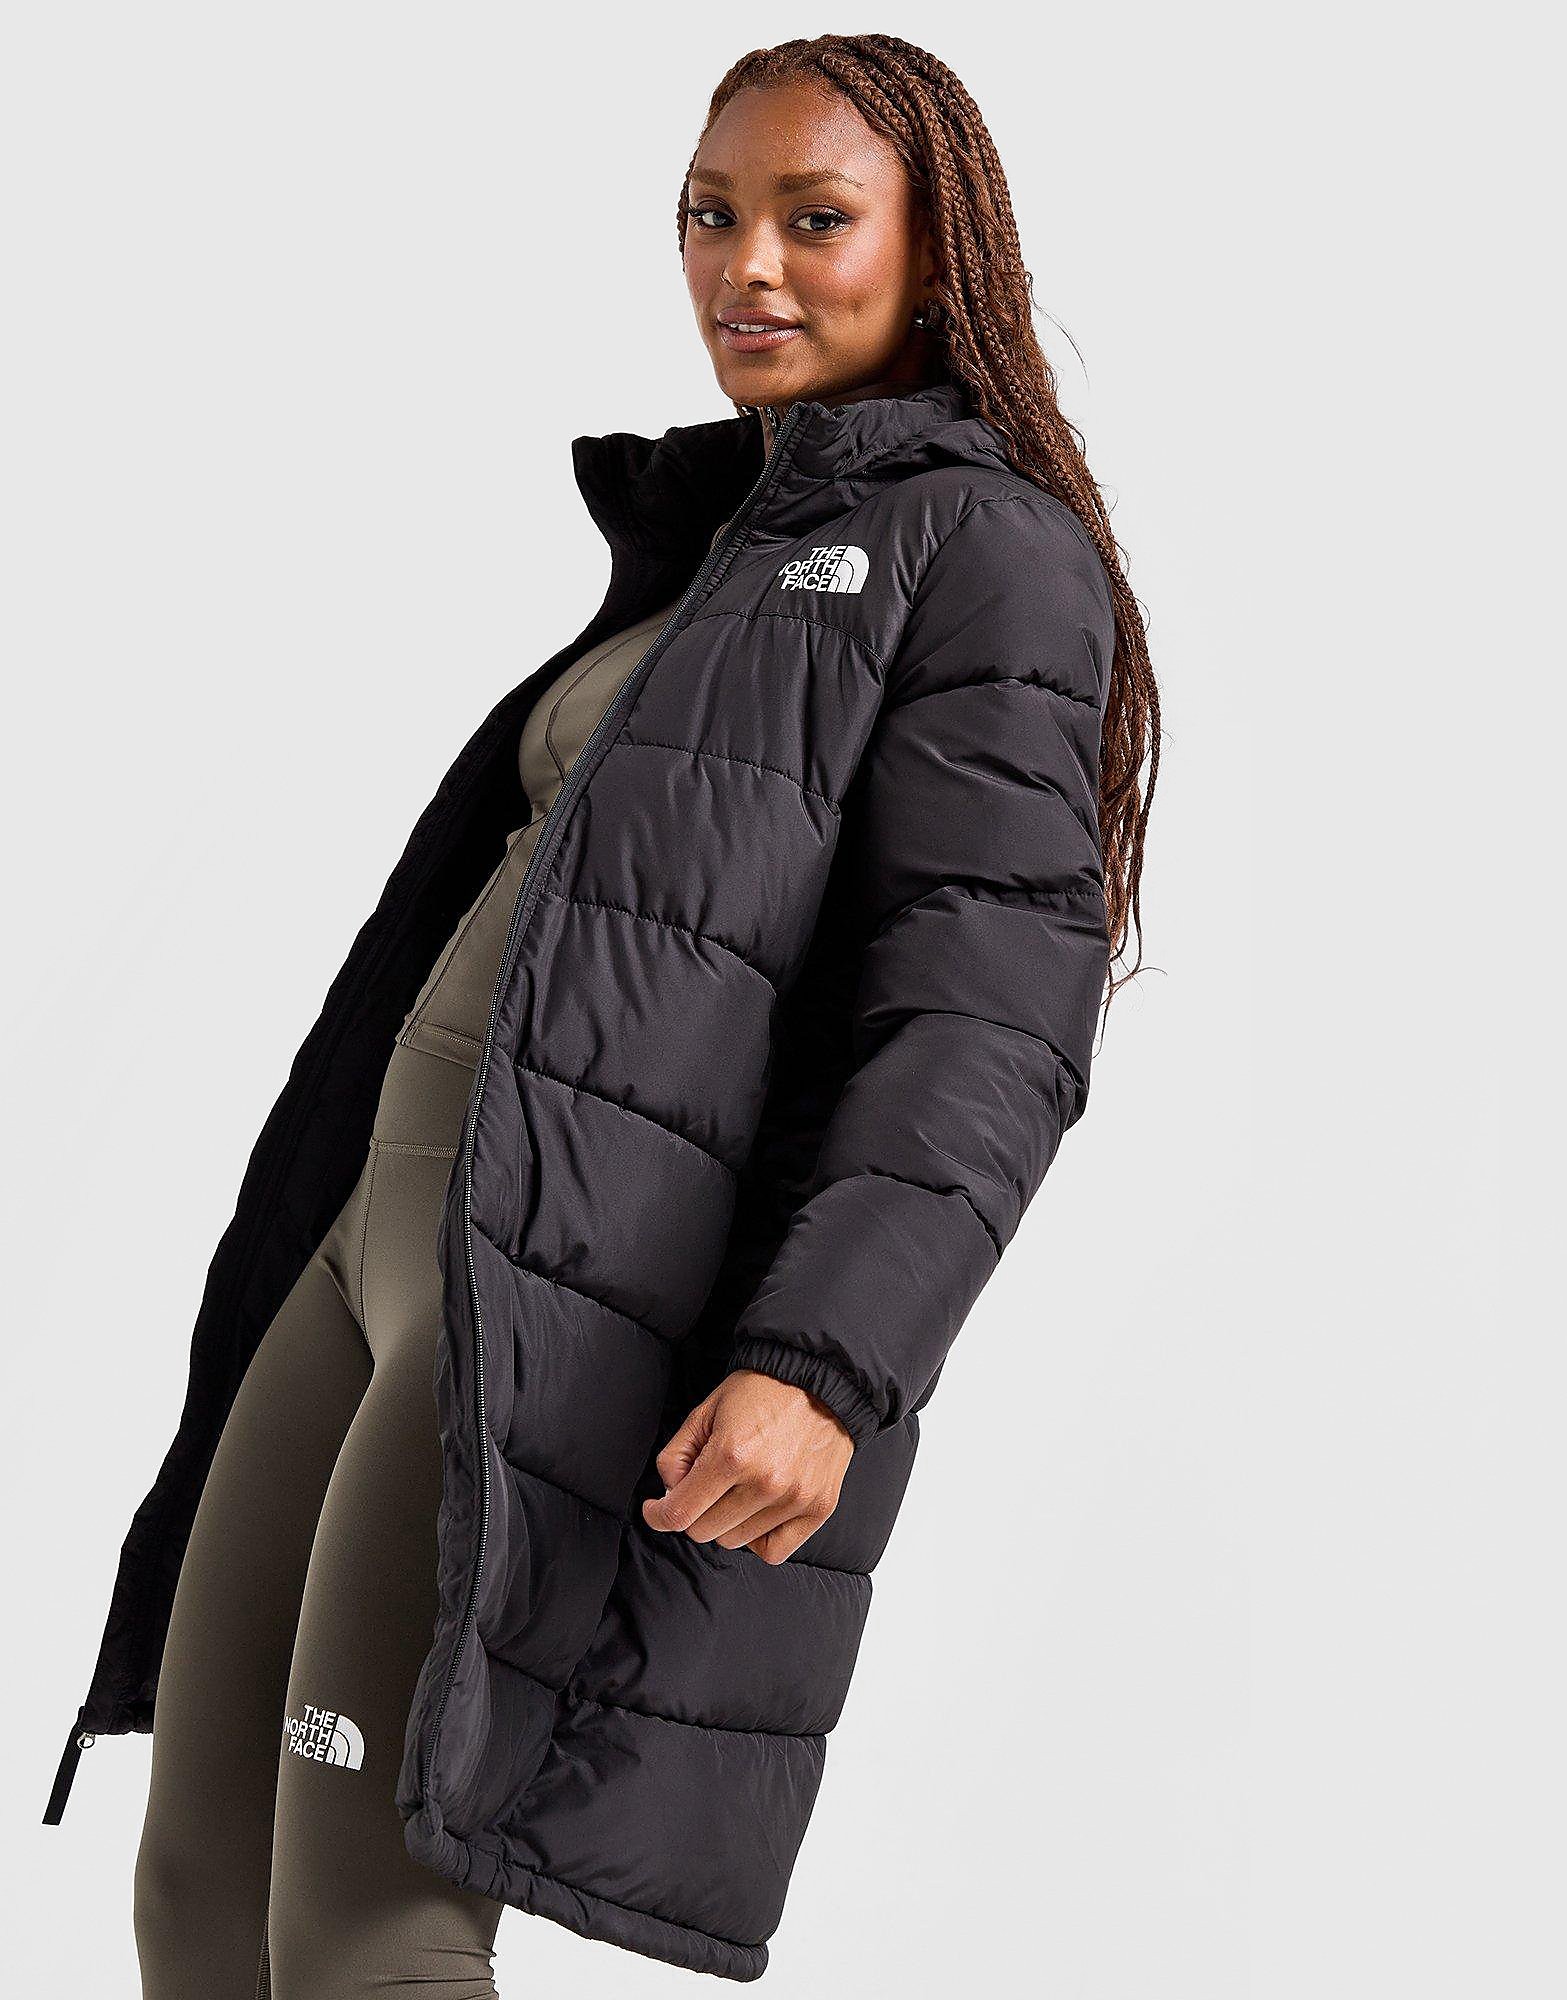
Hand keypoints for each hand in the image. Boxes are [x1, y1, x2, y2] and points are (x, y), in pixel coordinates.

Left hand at [641, 1368, 852, 1564]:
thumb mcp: (707, 1409)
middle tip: (705, 1487)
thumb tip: (671, 1491)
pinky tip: (757, 1513)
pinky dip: (759, 1539)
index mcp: (731, 1455)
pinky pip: (775, 1551)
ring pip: (736, 1541)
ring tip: (737, 1490)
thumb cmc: (763, 1390)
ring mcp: (794, 1499)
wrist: (821, 1379)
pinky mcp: (819, 1508)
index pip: (680, 1513)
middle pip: (704, 1531)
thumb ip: (677, 1453)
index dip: (658, 1515)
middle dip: (694, 1511)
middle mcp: (765, 1482)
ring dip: (727, 1522)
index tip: (656, 1510)